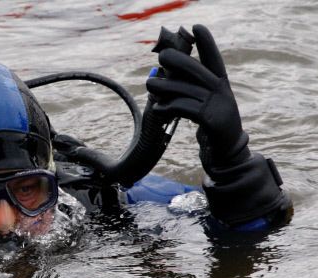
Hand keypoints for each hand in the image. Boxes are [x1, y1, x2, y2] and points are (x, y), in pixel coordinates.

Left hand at [146, 24, 249, 167]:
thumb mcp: (200, 105)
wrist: (226, 154)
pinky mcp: (212, 121)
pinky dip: (168, 107)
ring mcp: (219, 106)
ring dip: (164, 87)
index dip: (206, 42)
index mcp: (221, 85)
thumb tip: (158, 79)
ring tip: (149, 86)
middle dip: (178, 61)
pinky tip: (158, 110)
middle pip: (197, 70)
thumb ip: (186, 92)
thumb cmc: (209, 126)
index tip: (196, 26)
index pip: (214, 59)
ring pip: (186, 90)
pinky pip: (185, 109)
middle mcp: (222, 92)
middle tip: (161, 56)